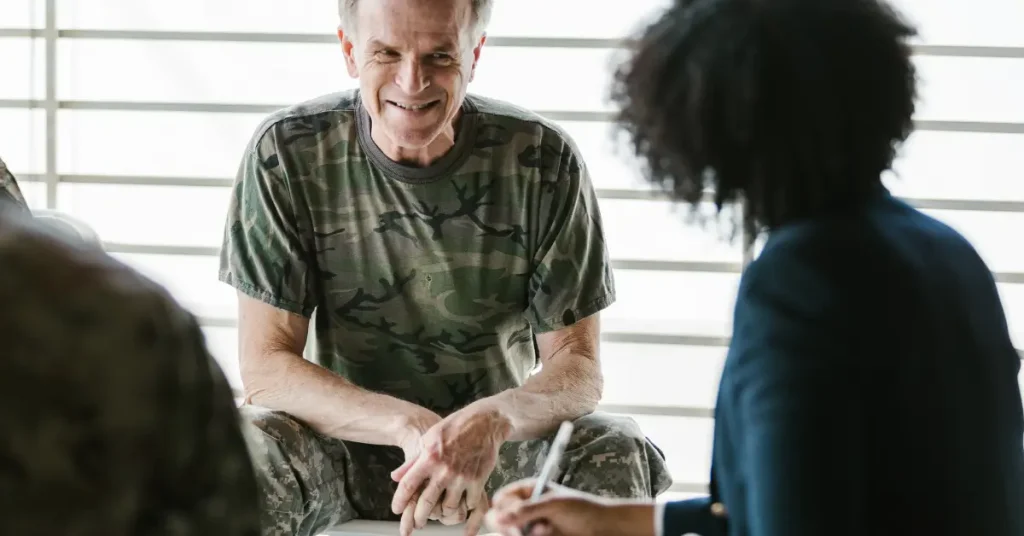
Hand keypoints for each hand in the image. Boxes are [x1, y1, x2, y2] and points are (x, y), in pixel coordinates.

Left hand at [392, 404, 511, 535]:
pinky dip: (465, 506)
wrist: (485, 421)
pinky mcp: (478, 480)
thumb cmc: (455, 427)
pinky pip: (469, 504)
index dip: (399, 501)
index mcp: (429, 457)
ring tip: (440, 513)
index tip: (396, 510)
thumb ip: (412, 461)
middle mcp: (444, 470)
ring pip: (448, 508)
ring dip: (443, 513)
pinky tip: (462, 503)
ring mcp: (462, 477)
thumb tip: (395, 477)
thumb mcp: (429, 438)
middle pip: (426, 504)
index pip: (407, 486)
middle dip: (419, 518)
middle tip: (418, 523)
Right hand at [485, 479, 630, 535]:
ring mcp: (529, 527)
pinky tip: (548, 534)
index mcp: (527, 491)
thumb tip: (499, 517)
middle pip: (499, 519)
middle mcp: (525, 509)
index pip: (502, 499)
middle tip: (519, 534)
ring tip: (543, 532)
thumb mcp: (554, 505)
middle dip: (507, 526)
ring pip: (509, 533)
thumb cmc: (583, 510)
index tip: (509, 518)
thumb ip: (526, 510)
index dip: (502, 509)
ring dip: (520, 534)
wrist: (603, 528)